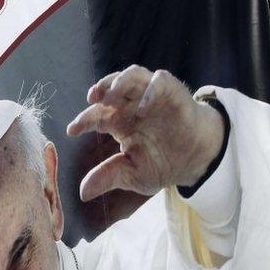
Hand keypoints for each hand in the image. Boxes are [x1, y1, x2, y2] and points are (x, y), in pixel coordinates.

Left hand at [67, 65, 224, 201]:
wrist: (197, 160)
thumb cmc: (163, 162)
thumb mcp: (133, 174)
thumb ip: (109, 178)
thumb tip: (82, 194)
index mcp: (119, 122)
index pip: (96, 115)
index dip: (83, 121)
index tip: (71, 131)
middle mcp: (131, 106)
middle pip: (110, 89)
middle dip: (99, 90)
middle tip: (90, 98)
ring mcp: (151, 96)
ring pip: (132, 75)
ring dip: (119, 81)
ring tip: (110, 95)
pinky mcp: (173, 93)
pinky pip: (160, 81)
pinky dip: (150, 90)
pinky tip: (142, 107)